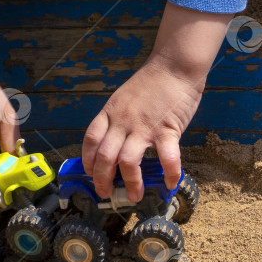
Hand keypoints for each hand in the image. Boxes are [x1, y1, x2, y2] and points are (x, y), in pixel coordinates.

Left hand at [81, 57, 202, 202]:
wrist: (174, 66)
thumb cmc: (152, 82)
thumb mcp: (124, 97)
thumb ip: (118, 118)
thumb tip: (116, 142)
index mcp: (110, 112)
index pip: (90, 139)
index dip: (87, 160)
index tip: (90, 173)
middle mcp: (123, 121)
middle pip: (104, 156)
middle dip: (102, 180)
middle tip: (106, 193)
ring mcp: (144, 126)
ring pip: (128, 162)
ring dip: (130, 183)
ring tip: (134, 196)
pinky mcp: (167, 129)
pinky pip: (166, 158)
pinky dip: (169, 174)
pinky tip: (169, 183)